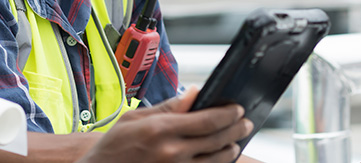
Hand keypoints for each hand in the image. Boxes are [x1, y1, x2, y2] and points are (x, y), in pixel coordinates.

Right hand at [78, 87, 254, 162]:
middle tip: (246, 123)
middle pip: (218, 141)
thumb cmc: (114, 146)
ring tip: (234, 141)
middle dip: (237, 130)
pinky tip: (218, 157)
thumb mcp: (135, 118)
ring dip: (230, 149)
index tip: (238, 109)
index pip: (208, 120)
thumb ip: (168, 106)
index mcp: (161, 130)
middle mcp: (172, 152)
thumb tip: (195, 93)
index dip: (228, 114)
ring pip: (216, 161)